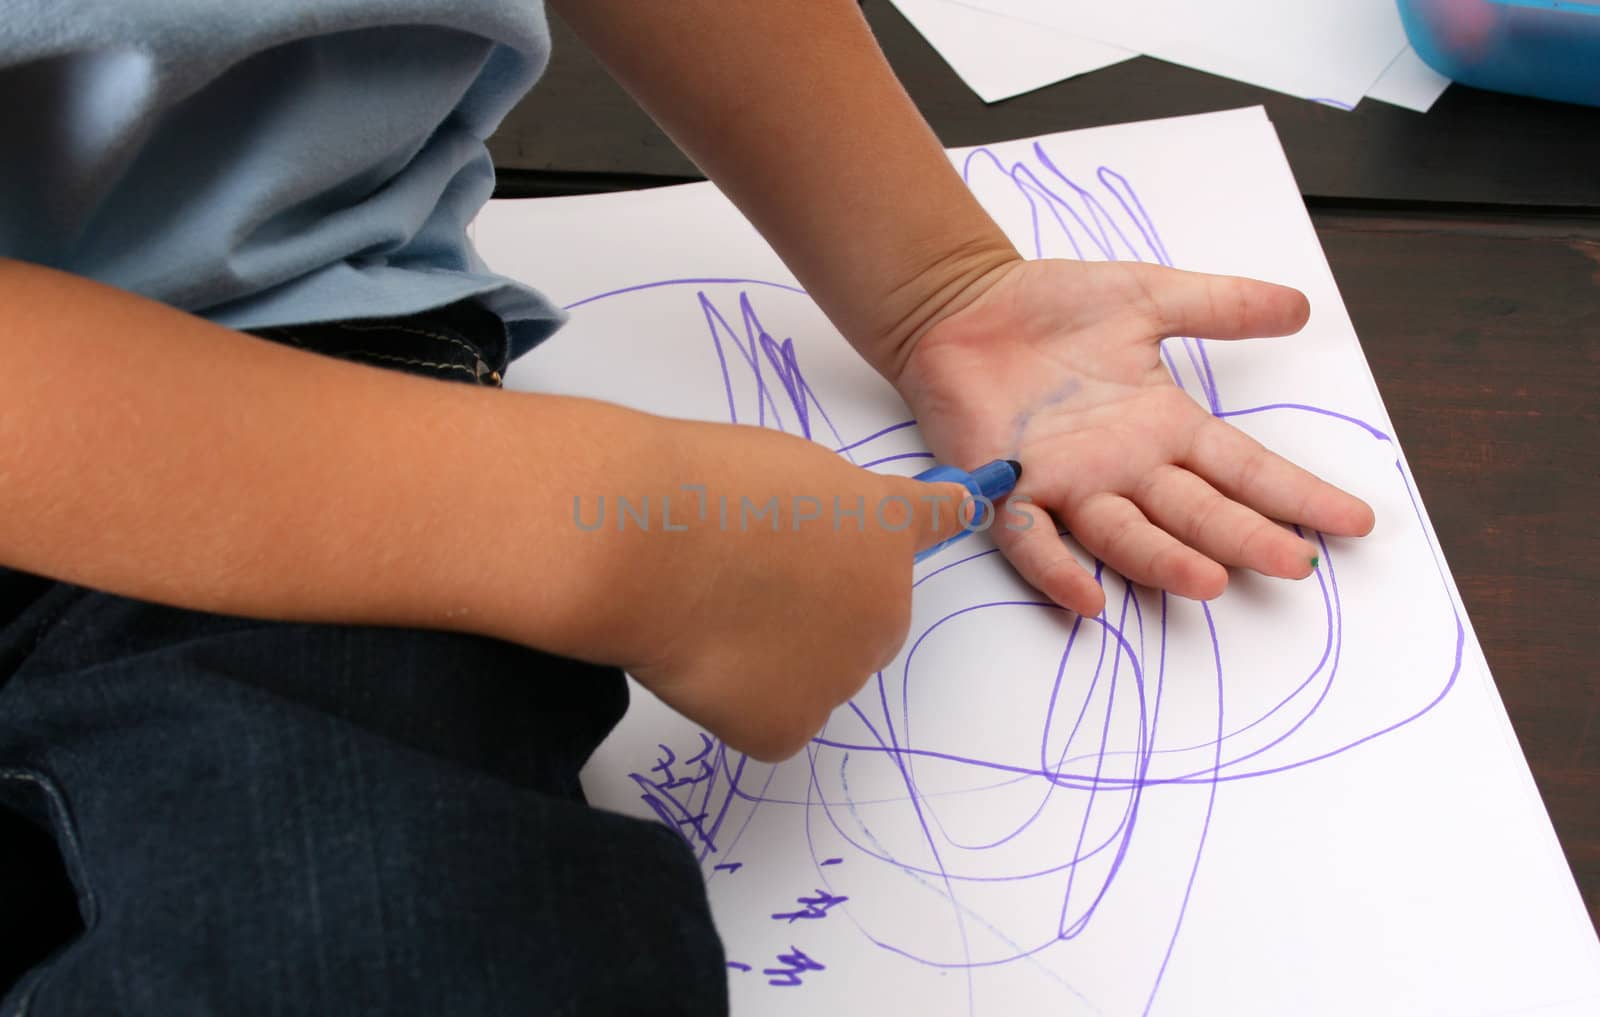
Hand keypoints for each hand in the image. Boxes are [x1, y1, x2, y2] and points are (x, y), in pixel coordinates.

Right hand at [606, 420, 969, 760]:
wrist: (647, 543)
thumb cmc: (700, 488)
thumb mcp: (786, 466)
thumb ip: (824, 508)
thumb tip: (810, 548)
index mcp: (885, 526)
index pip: (938, 519)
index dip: (940, 516)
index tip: (969, 506)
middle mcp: (885, 606)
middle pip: (864, 622)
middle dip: (817, 610)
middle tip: (744, 583)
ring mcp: (844, 674)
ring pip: (813, 676)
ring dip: (773, 658)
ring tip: (709, 612)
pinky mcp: (791, 726)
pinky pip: (769, 723)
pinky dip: (735, 704)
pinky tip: (701, 661)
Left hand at [893, 258, 1375, 616]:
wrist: (962, 303)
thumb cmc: (1049, 307)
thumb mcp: (1148, 297)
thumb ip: (1220, 306)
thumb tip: (1301, 306)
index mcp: (1163, 427)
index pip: (1243, 468)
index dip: (1295, 494)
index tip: (1353, 519)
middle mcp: (1124, 467)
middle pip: (1197, 512)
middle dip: (1247, 538)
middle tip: (1296, 565)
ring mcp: (1068, 483)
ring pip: (1126, 535)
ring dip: (1166, 562)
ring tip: (1210, 581)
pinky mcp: (1007, 485)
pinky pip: (1033, 538)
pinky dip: (1056, 570)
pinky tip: (1087, 600)